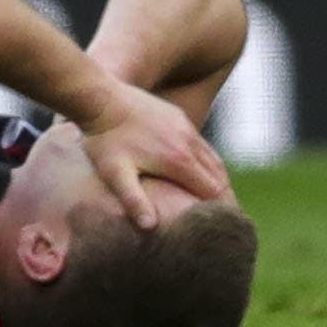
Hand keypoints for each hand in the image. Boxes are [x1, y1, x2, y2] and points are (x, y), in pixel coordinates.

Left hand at [70, 80, 231, 230]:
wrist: (99, 98)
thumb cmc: (105, 140)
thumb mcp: (115, 174)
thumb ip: (134, 200)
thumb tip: (150, 227)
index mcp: (178, 160)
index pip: (214, 190)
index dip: (223, 210)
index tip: (226, 227)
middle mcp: (188, 141)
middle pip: (219, 175)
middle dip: (225, 197)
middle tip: (227, 219)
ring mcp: (183, 126)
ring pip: (212, 157)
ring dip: (217, 179)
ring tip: (218, 199)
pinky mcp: (176, 115)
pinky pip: (199, 142)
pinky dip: (206, 160)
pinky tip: (198, 170)